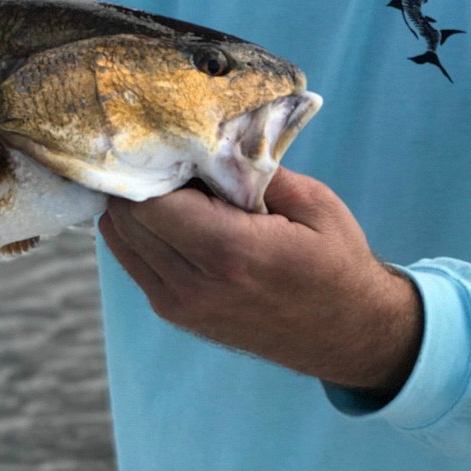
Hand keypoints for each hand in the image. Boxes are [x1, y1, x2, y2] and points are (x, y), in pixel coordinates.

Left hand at [98, 167, 421, 399]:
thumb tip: (207, 134)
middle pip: (125, 217)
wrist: (352, 336)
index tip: (171, 142)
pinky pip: (131, 259)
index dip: (151, 165)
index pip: (147, 201)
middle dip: (139, 180)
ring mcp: (181, 306)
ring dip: (135, 205)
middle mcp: (195, 285)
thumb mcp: (311, 202)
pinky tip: (172, 215)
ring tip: (173, 186)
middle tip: (170, 158)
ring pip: (119, 237)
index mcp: (229, 252)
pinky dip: (139, 230)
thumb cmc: (337, 262)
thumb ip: (254, 166)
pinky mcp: (176, 314)